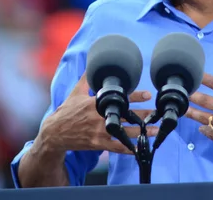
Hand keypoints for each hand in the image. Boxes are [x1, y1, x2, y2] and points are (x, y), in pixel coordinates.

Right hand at [39, 72, 156, 154]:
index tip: (148, 94)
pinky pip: (116, 147)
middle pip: (125, 116)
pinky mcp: (97, 144)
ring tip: (155, 130)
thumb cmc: (66, 111)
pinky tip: (139, 148)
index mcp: (95, 103)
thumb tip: (91, 63)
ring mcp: (98, 132)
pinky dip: (127, 149)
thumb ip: (86, 79)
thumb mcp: (75, 93)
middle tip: (157, 114)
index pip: (118, 98)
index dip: (134, 96)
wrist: (55, 133)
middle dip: (143, 115)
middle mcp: (98, 117)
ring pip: (124, 133)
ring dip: (141, 132)